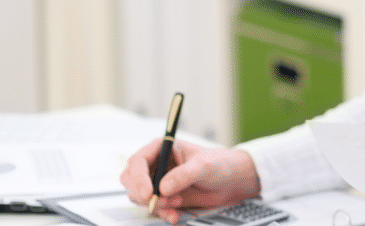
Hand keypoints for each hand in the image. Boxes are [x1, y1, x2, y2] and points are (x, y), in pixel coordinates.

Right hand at [121, 139, 261, 223]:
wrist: (232, 182)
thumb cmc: (220, 164)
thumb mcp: (204, 166)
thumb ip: (184, 175)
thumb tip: (163, 188)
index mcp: (163, 148)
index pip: (137, 161)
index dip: (138, 178)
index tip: (148, 193)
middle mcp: (157, 164)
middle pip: (131, 180)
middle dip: (142, 194)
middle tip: (159, 202)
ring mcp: (159, 181)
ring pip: (139, 196)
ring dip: (155, 205)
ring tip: (176, 204)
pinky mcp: (165, 197)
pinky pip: (153, 207)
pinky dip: (161, 213)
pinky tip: (174, 215)